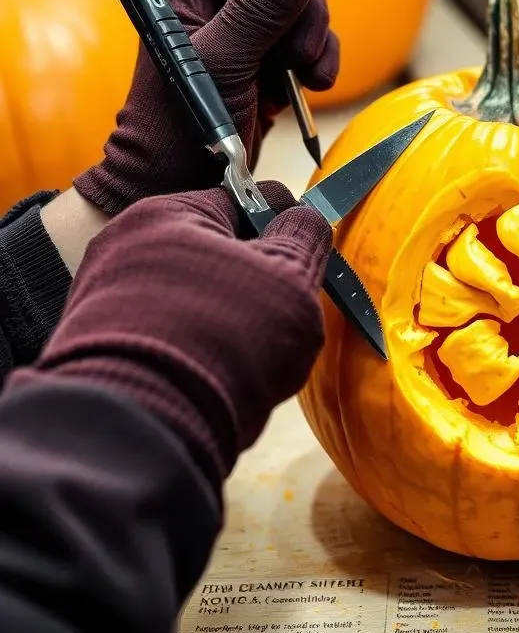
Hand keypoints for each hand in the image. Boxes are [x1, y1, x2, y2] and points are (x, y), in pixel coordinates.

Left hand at [14, 182, 331, 484]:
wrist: (140, 432)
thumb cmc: (225, 338)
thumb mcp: (290, 277)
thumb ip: (305, 237)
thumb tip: (306, 218)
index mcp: (171, 212)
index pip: (248, 200)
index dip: (288, 227)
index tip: (307, 262)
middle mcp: (126, 246)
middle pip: (217, 251)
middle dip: (254, 279)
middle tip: (281, 316)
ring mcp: (105, 299)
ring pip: (194, 296)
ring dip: (226, 316)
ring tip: (248, 356)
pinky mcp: (98, 349)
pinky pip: (167, 334)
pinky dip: (195, 349)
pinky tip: (215, 376)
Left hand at [74, 0, 338, 216]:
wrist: (179, 189)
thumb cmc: (178, 128)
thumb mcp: (224, 61)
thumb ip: (262, 5)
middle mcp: (219, 8)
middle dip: (305, 6)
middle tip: (301, 48)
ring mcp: (247, 39)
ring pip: (301, 10)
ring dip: (317, 39)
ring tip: (308, 76)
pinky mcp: (269, 67)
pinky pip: (309, 46)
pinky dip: (319, 63)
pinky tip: (312, 89)